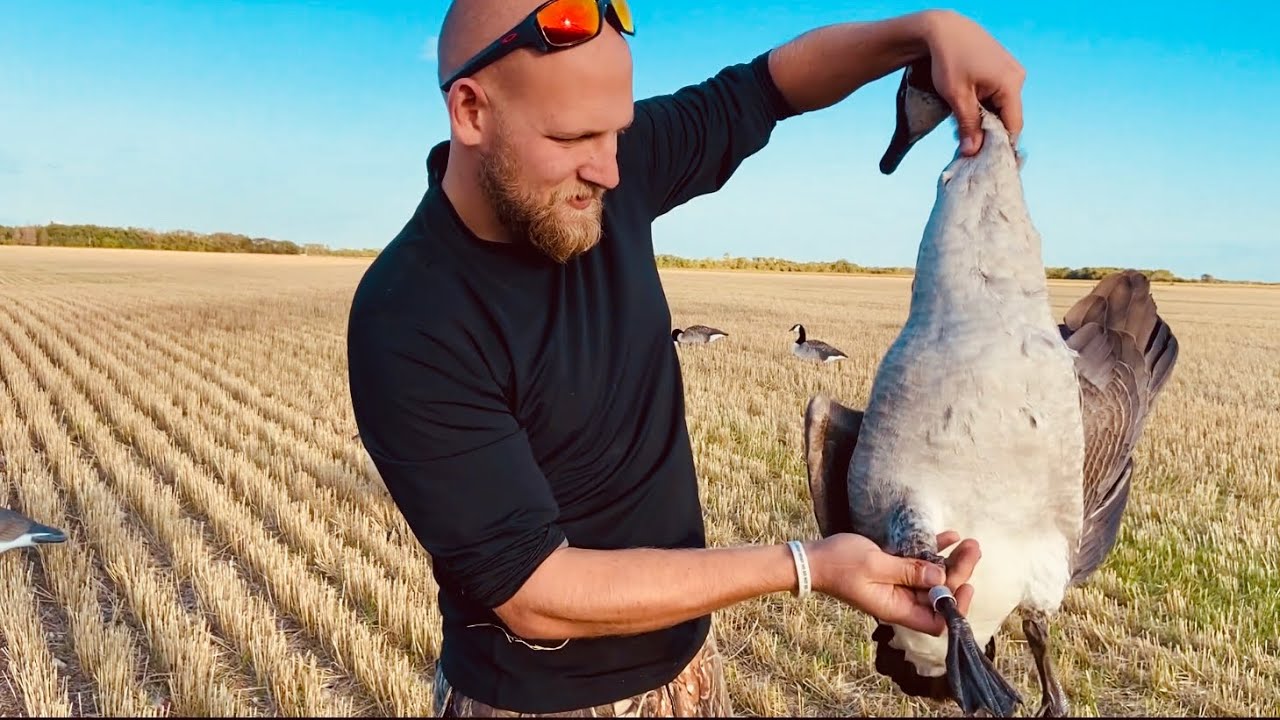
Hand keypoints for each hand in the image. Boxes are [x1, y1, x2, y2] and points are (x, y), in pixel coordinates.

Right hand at [806, 530, 980, 635]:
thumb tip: (940, 576)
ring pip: (932, 578)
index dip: (955, 607)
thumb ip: (908, 570)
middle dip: (959, 573)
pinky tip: (949, 536)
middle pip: (939, 595)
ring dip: (951, 561)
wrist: (812, 559)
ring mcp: (896, 585)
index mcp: (896, 607)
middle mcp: (900, 600)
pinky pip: (918, 564)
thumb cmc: (839, 564)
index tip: (966, 584)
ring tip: (967, 541)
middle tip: (974, 548)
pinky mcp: (891, 569)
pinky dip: (934, 552)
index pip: (936, 620)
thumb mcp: (875, 564)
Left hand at [920, 10, 1025, 154]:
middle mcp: (1017, 78)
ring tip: (960, 124)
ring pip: (1000, 107)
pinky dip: (983, 105)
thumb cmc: (949, 60)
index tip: (984, 160)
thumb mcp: (956, 97)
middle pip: (1007, 117)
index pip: (1013, 126)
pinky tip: (965, 108)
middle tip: (965, 143)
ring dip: (983, 119)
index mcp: (1010, 84)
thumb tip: (973, 151)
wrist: (943, 30)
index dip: (999, 146)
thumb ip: (968, 125)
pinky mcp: (1002, 69)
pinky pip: (996, 95)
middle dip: (987, 132)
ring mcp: (1011, 72)